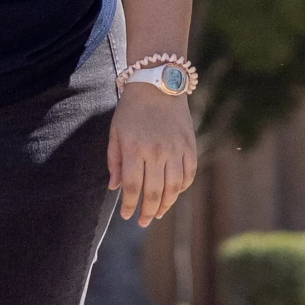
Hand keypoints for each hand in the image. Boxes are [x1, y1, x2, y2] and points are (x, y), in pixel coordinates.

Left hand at [110, 83, 198, 228]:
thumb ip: (115, 161)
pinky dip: (182, 187)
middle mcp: (157, 152)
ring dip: (166, 205)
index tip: (127, 216)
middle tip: (143, 221)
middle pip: (155, 192)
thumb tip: (115, 188)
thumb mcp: (115, 132)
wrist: (158, 83)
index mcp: (135, 149)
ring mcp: (176, 149)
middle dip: (147, 211)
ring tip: (158, 213)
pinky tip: (174, 193)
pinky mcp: (190, 145)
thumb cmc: (132, 109)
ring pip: (174, 188)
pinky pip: (189, 174)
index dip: (130, 206)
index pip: (133, 187)